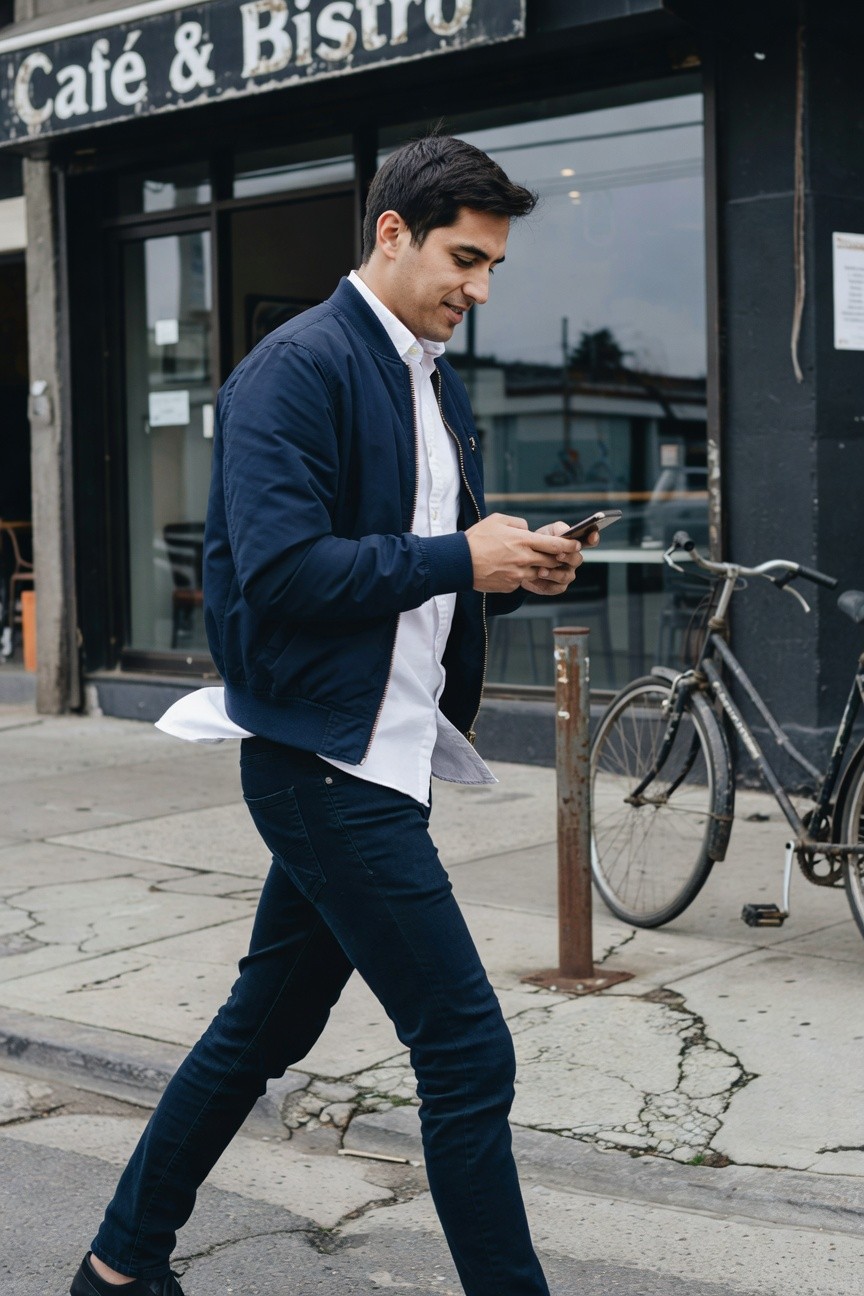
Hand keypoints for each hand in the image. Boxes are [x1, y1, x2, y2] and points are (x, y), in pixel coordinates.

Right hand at [465, 513, 582, 592]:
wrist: (459, 562)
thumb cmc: (477, 539)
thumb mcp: (498, 520)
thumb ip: (518, 523)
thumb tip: (528, 529)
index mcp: (523, 540)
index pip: (556, 544)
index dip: (569, 545)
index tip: (576, 545)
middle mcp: (524, 558)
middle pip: (552, 561)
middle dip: (558, 558)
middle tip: (559, 555)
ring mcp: (518, 574)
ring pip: (539, 572)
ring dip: (539, 567)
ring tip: (529, 561)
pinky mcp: (511, 585)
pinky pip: (523, 580)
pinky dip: (521, 575)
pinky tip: (509, 569)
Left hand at [521, 521, 599, 596]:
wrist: (524, 560)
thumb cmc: (540, 544)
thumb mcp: (547, 532)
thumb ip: (558, 529)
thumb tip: (566, 531)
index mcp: (574, 546)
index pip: (589, 541)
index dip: (593, 539)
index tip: (592, 535)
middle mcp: (573, 561)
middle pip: (576, 559)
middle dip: (568, 557)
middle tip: (558, 555)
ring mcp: (567, 575)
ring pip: (565, 576)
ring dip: (554, 573)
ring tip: (541, 570)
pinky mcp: (557, 587)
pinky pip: (555, 587)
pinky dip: (545, 582)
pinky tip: (537, 577)